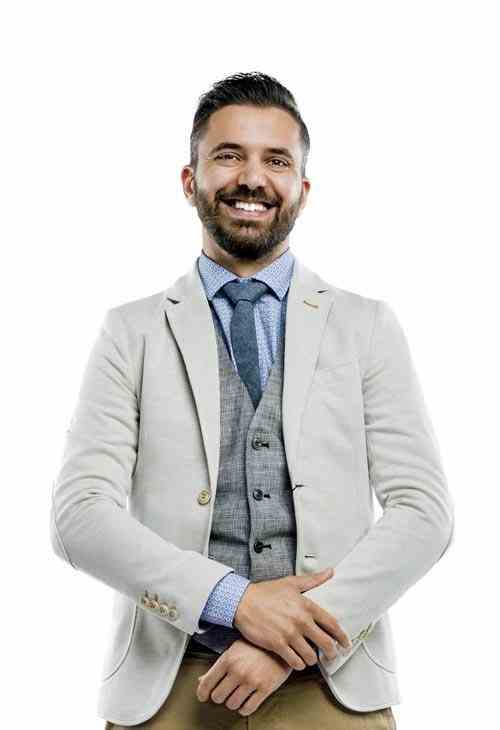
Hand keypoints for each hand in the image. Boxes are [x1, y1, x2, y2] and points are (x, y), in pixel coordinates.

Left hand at [196, 638, 292, 716]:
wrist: (281, 645)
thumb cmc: (256, 646)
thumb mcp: (234, 650)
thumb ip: (218, 666)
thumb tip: (201, 681)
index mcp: (228, 659)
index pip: (207, 683)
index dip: (202, 693)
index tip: (203, 696)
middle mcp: (238, 671)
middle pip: (218, 697)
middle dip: (220, 696)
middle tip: (225, 692)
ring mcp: (251, 680)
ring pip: (232, 704)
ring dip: (233, 702)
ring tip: (237, 694)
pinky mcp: (264, 689)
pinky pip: (247, 709)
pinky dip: (244, 708)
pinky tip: (246, 700)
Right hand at [233, 567, 351, 669]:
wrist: (242, 601)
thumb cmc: (266, 592)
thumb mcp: (291, 583)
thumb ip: (313, 580)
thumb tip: (330, 571)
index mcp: (306, 605)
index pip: (332, 624)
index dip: (342, 636)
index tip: (345, 643)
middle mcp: (300, 621)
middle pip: (326, 644)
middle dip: (331, 653)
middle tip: (330, 656)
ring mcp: (289, 634)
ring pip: (310, 657)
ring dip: (312, 660)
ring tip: (309, 657)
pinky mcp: (277, 645)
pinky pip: (295, 662)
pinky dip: (298, 664)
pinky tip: (296, 660)